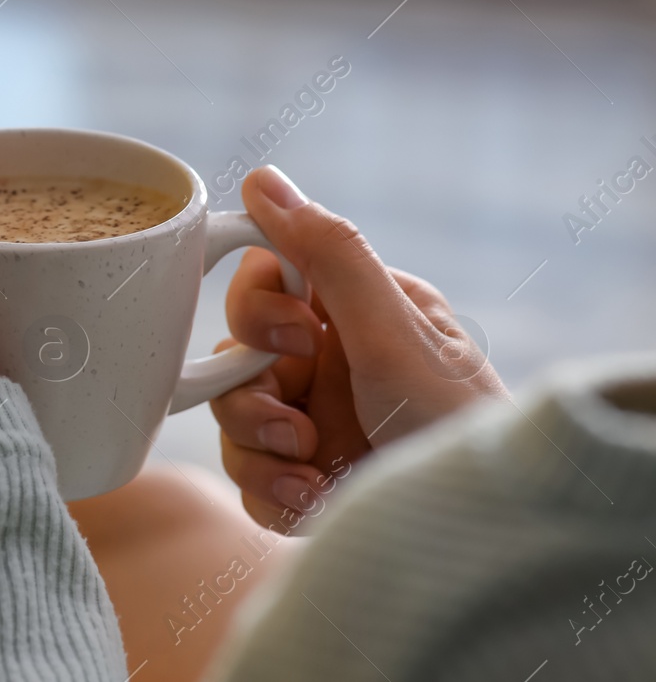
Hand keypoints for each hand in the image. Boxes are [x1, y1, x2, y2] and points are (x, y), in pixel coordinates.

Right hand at [209, 166, 506, 528]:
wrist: (481, 534)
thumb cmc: (456, 424)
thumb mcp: (393, 334)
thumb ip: (328, 254)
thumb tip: (263, 180)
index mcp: (354, 313)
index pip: (266, 279)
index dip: (256, 308)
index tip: (292, 336)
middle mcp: (329, 364)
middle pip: (236, 355)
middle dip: (250, 393)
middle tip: (291, 421)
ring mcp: (315, 423)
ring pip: (232, 418)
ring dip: (258, 449)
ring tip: (309, 470)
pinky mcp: (305, 480)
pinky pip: (248, 477)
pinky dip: (272, 492)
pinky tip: (316, 499)